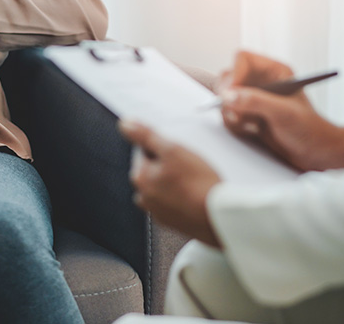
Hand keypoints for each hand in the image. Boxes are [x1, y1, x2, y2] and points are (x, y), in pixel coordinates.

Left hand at [119, 120, 221, 247]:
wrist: (219, 217)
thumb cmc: (198, 185)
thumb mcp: (172, 150)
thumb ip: (146, 136)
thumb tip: (125, 124)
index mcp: (139, 178)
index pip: (144, 152)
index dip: (163, 147)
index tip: (178, 152)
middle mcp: (143, 196)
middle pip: (153, 169)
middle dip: (168, 165)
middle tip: (189, 166)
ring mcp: (157, 211)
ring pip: (163, 186)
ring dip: (174, 181)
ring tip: (193, 181)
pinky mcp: (171, 220)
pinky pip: (173, 201)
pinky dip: (181, 196)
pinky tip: (195, 194)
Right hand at [218, 51, 343, 170]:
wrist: (314, 152)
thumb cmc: (309, 129)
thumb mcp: (283, 113)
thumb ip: (256, 101)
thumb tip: (228, 95)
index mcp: (274, 71)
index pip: (243, 59)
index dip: (234, 74)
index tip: (230, 93)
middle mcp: (261, 81)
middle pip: (228, 77)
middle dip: (228, 96)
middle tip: (236, 112)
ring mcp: (253, 98)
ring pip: (225, 97)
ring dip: (231, 112)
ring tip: (249, 124)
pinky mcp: (248, 114)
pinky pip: (227, 113)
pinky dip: (233, 123)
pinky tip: (251, 130)